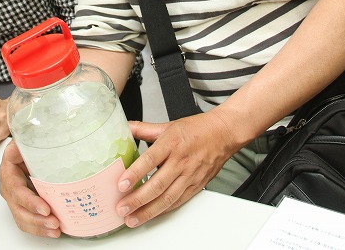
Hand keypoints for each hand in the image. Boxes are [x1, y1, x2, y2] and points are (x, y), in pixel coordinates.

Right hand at [0, 140, 60, 237]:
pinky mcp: (22, 205)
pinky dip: (39, 229)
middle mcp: (9, 186)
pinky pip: (27, 221)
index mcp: (8, 170)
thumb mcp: (26, 138)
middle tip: (54, 221)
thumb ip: (25, 140)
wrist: (27, 146)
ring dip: (39, 227)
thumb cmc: (26, 143)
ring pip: (22, 218)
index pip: (17, 189)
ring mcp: (14, 197)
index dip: (30, 201)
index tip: (45, 208)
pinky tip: (53, 231)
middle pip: (19, 208)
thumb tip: (23, 141)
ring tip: (55, 229)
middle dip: (37, 219)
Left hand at [115, 111, 239, 227]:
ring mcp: (189, 175)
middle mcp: (181, 161)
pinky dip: (163, 211)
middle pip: (158, 184)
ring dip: (148, 211)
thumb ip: (143, 129)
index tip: (121, 184)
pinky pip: (178, 202)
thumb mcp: (168, 125)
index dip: (135, 173)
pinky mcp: (196, 186)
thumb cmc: (196, 130)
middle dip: (137, 199)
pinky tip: (150, 215)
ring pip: (167, 198)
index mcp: (171, 142)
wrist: (223, 134)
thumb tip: (124, 127)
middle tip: (121, 208)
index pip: (150, 160)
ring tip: (132, 218)